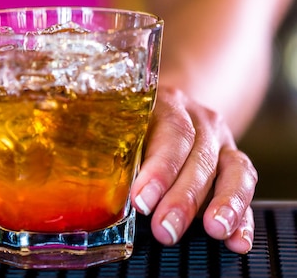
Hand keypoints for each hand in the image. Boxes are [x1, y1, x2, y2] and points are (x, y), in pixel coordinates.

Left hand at [130, 86, 257, 253]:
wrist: (168, 108)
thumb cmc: (133, 126)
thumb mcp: (122, 129)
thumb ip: (116, 155)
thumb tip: (99, 193)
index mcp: (166, 105)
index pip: (171, 133)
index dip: (159, 170)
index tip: (142, 201)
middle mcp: (199, 119)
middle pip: (200, 157)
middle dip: (183, 198)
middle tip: (166, 228)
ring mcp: (221, 140)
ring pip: (233, 170)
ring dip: (225, 204)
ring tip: (215, 231)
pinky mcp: (234, 161)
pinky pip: (245, 188)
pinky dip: (243, 217)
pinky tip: (237, 240)